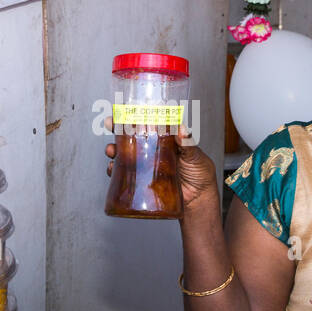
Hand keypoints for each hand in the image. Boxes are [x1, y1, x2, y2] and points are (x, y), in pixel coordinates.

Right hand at [103, 118, 219, 210]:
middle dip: (116, 130)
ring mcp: (146, 165)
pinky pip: (124, 174)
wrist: (198, 199)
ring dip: (114, 150)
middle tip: (110, 125)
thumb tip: (182, 129)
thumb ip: (188, 143)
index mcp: (165, 139)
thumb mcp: (195, 155)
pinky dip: (115, 171)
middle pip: (131, 137)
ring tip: (111, 150)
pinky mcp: (142, 180)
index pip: (147, 124)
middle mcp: (153, 150)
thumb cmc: (200, 173)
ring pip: (124, 154)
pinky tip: (114, 169)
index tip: (123, 111)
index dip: (134, 117)